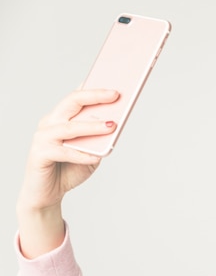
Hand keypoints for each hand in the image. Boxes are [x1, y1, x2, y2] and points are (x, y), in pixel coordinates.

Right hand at [16, 89, 118, 257]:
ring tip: (111, 126)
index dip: (95, 86)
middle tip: (116, 94)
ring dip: (92, 126)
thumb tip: (114, 124)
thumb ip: (100, 139)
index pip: (78, 96)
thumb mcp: (91, 152)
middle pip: (72, 102)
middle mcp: (50, 122)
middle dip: (95, 96)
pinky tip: (95, 157)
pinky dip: (81, 154)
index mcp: (62, 117)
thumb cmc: (70, 169)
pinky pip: (63, 152)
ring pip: (69, 127)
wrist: (48, 194)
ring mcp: (42, 137)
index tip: (115, 80)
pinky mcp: (39, 154)